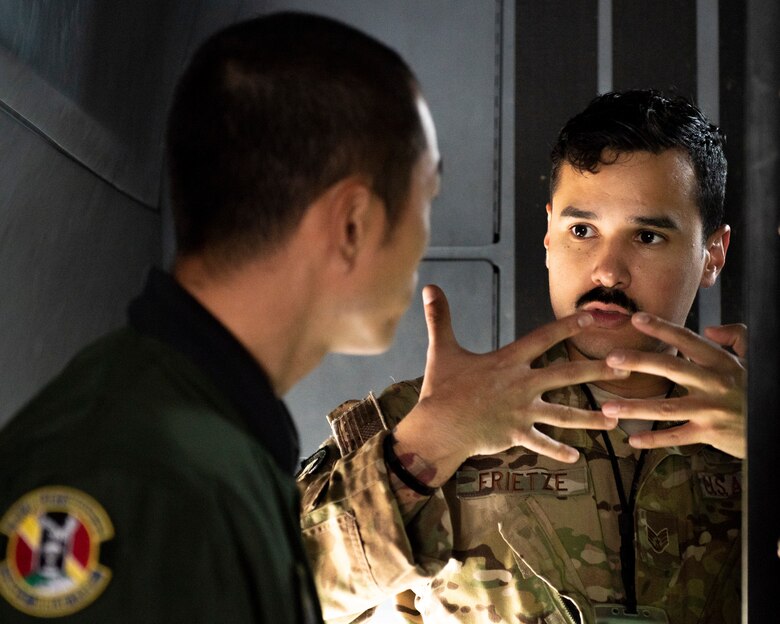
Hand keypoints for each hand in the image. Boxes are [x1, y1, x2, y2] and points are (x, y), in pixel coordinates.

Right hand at [393, 285, 625, 485]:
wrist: (437, 428)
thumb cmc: (440, 388)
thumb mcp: (441, 350)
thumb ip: (440, 318)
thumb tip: (428, 287)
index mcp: (507, 362)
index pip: (543, 338)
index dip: (567, 326)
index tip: (592, 318)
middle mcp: (521, 385)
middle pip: (566, 375)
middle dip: (597, 370)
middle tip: (626, 368)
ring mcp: (521, 412)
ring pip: (564, 415)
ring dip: (590, 418)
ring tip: (614, 420)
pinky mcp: (516, 435)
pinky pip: (542, 443)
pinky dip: (558, 451)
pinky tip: (576, 457)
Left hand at [601, 312, 746, 457]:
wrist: (775, 426)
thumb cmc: (759, 389)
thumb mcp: (753, 359)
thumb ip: (736, 338)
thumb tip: (710, 329)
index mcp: (721, 363)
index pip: (687, 340)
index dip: (661, 328)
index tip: (636, 319)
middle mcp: (714, 383)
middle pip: (670, 368)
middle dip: (638, 362)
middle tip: (611, 359)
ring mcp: (710, 410)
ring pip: (666, 407)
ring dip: (635, 408)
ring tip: (608, 408)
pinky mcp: (710, 433)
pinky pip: (676, 437)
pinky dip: (654, 440)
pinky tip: (633, 440)